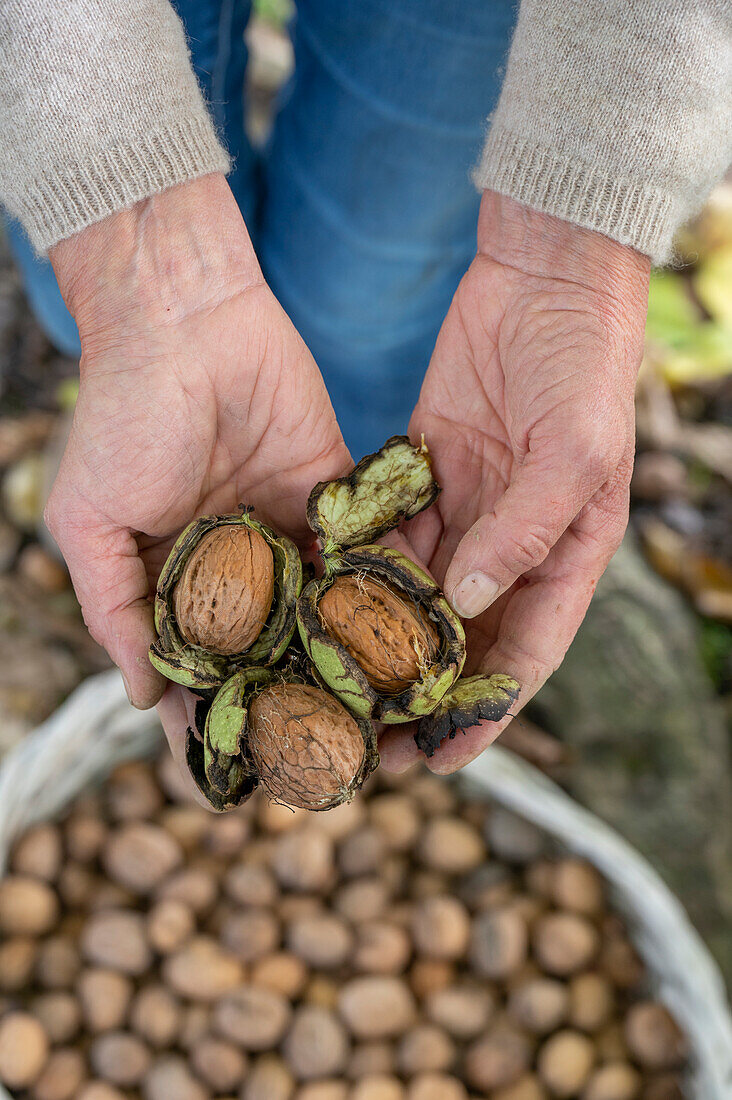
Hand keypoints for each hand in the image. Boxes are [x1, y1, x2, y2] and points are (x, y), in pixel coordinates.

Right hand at [47, 175, 349, 786]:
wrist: (186, 320)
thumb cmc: (125, 417)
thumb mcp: (91, 519)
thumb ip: (113, 606)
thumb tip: (142, 694)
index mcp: (174, 577)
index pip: (198, 665)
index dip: (213, 717)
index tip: (237, 775)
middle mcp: (236, 565)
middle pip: (269, 650)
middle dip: (293, 701)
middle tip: (325, 760)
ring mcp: (286, 533)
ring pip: (321, 612)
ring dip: (346, 662)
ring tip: (379, 720)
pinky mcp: (333, 496)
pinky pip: (360, 554)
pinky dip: (381, 593)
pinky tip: (408, 642)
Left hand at [379, 192, 649, 773]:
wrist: (544, 281)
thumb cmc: (583, 367)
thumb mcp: (572, 454)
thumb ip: (522, 534)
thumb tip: (463, 604)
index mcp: (565, 557)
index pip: (524, 654)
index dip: (483, 712)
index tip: (438, 760)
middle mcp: (511, 548)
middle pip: (461, 642)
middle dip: (416, 697)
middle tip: (363, 746)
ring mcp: (463, 514)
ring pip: (416, 599)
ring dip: (377, 646)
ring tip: (328, 692)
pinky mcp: (422, 479)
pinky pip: (386, 539)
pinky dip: (357, 576)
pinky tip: (318, 607)